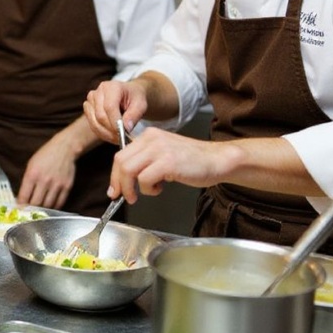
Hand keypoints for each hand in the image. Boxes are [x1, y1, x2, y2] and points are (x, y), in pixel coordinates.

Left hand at [18, 135, 75, 208]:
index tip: (20, 209)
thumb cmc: (45, 155)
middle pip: (36, 203)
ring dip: (42, 210)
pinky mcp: (67, 187)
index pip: (24, 196)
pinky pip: (59, 203)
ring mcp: (57, 184)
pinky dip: (54, 207)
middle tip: (29, 212)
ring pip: (48, 206)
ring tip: (39, 209)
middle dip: (31, 210)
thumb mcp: (31, 164)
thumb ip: (27, 181)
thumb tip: (22, 198)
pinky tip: (50, 206)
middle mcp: (44, 181)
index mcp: (32, 174)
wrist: (64, 148)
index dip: (20, 206)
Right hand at [83, 80, 147, 143]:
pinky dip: (102, 133)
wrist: (128, 94)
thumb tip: (126, 128)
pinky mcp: (88, 108)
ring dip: (106, 134)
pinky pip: (92, 125)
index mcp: (112, 87)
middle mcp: (98, 92)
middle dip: (111, 130)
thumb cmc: (135, 98)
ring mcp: (91, 100)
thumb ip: (134, 115)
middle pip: (100, 116)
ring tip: (118, 139)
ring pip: (94, 122)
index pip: (109, 107)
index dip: (115, 122)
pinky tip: (111, 136)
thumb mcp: (141, 105)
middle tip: (122, 139)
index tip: (123, 133)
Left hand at [108, 128, 231, 202]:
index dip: (114, 175)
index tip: (115, 189)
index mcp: (149, 136)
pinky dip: (148, 189)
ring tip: (143, 194)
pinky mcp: (168, 163)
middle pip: (121, 162)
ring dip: (132, 188)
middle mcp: (151, 139)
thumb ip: (145, 160)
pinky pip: (144, 179)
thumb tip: (125, 179)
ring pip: (129, 170)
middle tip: (125, 197)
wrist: (217, 160)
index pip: (121, 154)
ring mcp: (159, 150)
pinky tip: (160, 188)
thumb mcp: (164, 154)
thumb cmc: (193, 161)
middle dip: (119, 183)